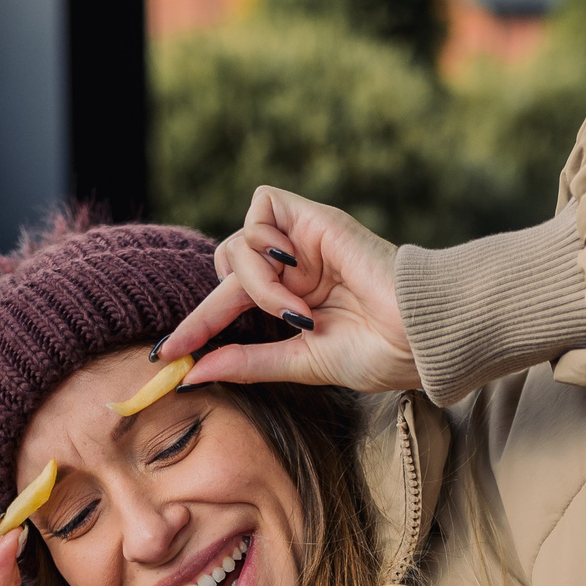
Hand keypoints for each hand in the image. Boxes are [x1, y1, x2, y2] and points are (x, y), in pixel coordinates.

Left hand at [160, 187, 417, 394]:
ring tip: (296, 310)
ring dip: (255, 285)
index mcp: (294, 305)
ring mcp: (302, 243)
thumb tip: (194, 373)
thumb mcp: (303, 362)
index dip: (195, 328)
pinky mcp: (312, 217)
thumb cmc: (380, 353)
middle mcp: (293, 270)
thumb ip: (250, 363)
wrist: (421, 329)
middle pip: (224, 272)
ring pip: (236, 245)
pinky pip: (258, 212)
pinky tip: (293, 269)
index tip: (163, 359)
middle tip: (202, 342)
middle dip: (209, 311)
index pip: (229, 308)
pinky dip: (263, 246)